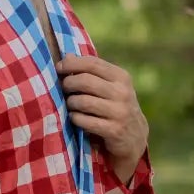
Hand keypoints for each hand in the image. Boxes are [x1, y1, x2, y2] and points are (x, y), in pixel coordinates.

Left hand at [57, 53, 147, 185]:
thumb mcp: (109, 87)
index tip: (59, 68)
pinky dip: (75, 118)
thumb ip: (90, 72)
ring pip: (83, 101)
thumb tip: (66, 56)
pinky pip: (85, 121)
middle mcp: (122, 92)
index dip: (72, 63)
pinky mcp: (114, 130)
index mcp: (121, 77)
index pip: (92, 63)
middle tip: (63, 88)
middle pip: (85, 81)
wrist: (134, 137)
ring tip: (70, 104)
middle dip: (68, 84)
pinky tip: (75, 118)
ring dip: (71, 103)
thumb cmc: (115, 107)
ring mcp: (119, 112)